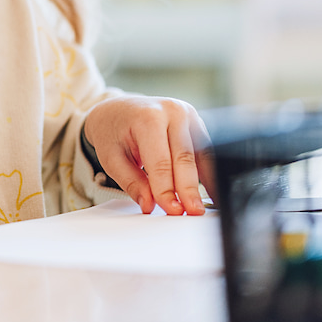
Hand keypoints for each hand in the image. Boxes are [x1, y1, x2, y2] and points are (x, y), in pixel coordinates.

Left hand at [82, 95, 214, 214]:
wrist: (117, 109)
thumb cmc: (112, 130)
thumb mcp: (111, 157)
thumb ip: (131, 182)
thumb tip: (150, 204)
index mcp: (148, 117)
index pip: (161, 161)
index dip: (167, 189)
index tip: (172, 210)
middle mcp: (173, 112)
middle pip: (185, 157)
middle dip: (189, 189)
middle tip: (192, 212)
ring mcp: (188, 115)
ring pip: (202, 154)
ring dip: (204, 183)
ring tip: (202, 206)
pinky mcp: (197, 123)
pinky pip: (205, 151)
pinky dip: (207, 173)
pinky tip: (210, 192)